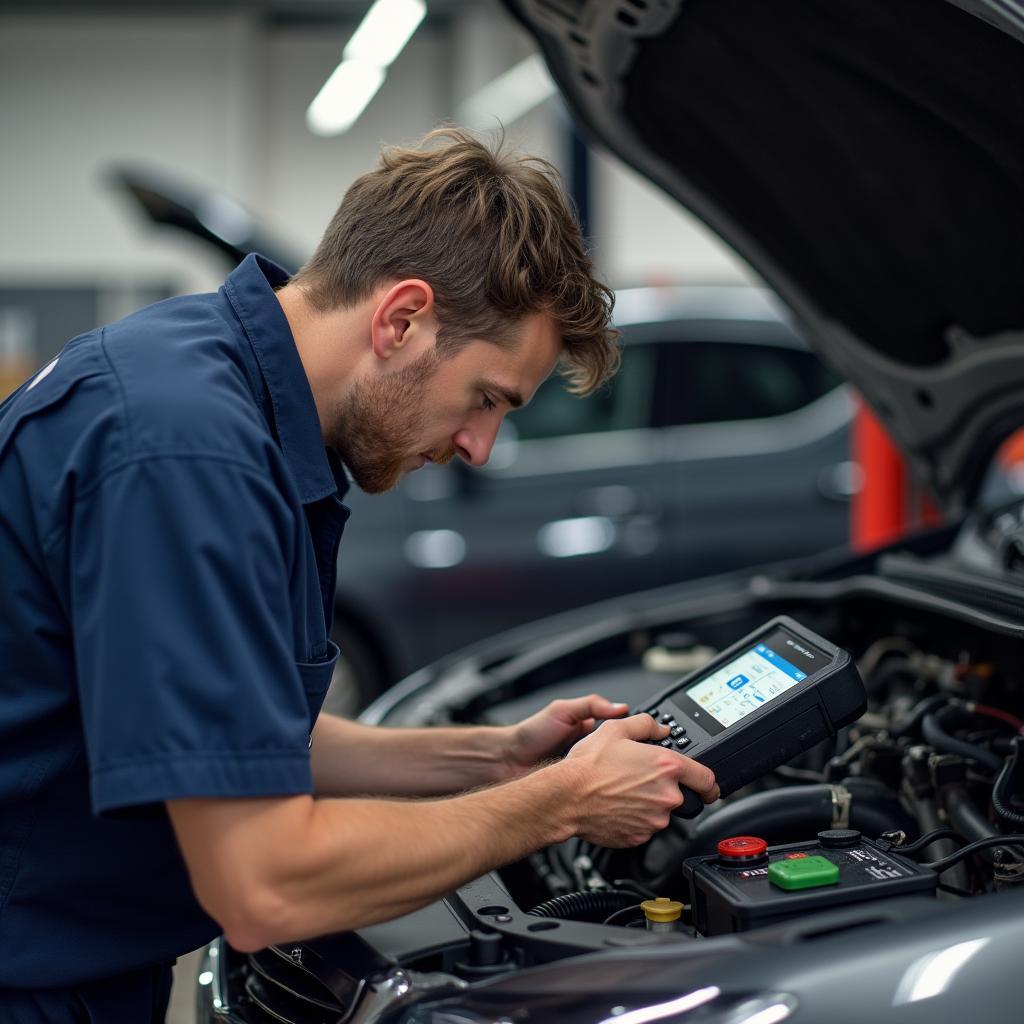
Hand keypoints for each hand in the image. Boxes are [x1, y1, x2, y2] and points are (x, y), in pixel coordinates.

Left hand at [500, 693, 629, 777]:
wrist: (508, 762)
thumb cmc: (531, 734)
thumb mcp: (561, 710)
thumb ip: (590, 705)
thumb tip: (620, 707)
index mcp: (590, 728)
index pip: (621, 731)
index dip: (631, 734)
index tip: (641, 737)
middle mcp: (591, 750)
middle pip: (619, 755)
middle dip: (625, 759)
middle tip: (627, 760)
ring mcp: (586, 771)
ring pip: (610, 774)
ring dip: (613, 775)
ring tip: (614, 775)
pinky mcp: (580, 789)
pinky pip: (596, 789)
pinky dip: (600, 790)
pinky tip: (601, 789)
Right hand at [560, 713, 718, 846]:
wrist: (567, 797)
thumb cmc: (589, 765)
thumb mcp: (616, 729)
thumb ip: (645, 725)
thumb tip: (660, 729)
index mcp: (667, 768)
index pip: (708, 780)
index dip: (710, 784)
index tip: (708, 787)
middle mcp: (666, 796)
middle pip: (683, 797)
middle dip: (669, 790)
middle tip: (644, 782)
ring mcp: (654, 820)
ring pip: (662, 813)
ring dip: (650, 804)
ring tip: (624, 792)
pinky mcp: (640, 837)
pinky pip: (646, 827)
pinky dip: (636, 818)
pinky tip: (618, 806)